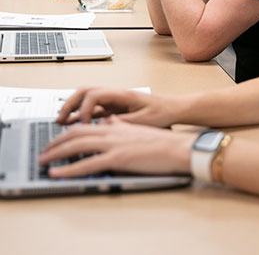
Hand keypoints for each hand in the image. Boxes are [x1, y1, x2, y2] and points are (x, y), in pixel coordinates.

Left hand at [39, 116, 195, 177]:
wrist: (178, 147)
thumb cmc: (163, 142)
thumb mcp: (139, 129)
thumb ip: (121, 126)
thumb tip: (109, 123)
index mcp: (117, 125)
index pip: (85, 124)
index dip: (68, 131)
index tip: (57, 139)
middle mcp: (112, 131)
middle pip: (76, 132)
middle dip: (56, 141)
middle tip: (44, 151)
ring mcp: (114, 144)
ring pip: (77, 145)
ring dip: (56, 152)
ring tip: (43, 160)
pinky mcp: (118, 158)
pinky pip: (87, 164)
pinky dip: (68, 169)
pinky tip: (57, 173)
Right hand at [56, 87, 173, 126]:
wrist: (173, 109)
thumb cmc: (162, 112)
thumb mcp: (144, 121)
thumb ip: (122, 124)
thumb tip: (102, 128)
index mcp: (123, 95)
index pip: (95, 94)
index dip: (85, 109)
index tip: (84, 124)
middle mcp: (116, 94)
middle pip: (86, 91)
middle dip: (70, 104)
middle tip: (59, 119)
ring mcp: (114, 100)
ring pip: (87, 98)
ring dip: (73, 107)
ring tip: (61, 121)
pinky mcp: (115, 108)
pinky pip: (94, 108)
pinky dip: (82, 114)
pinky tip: (74, 124)